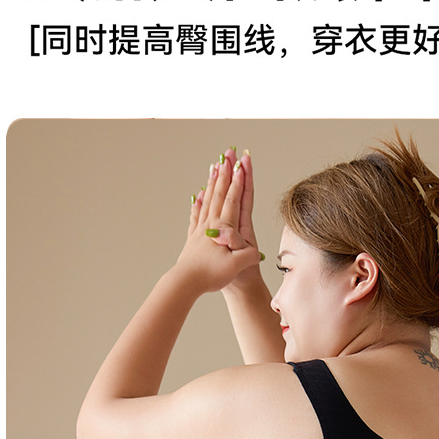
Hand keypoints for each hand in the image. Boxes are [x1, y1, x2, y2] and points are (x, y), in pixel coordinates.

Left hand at [179, 151, 261, 293]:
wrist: (185, 285)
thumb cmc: (210, 276)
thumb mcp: (235, 267)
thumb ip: (246, 255)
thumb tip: (253, 249)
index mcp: (222, 229)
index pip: (232, 200)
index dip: (239, 182)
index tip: (242, 164)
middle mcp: (210, 225)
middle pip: (219, 193)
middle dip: (225, 173)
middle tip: (228, 154)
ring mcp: (201, 230)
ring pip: (208, 200)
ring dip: (213, 182)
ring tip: (215, 166)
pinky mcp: (194, 238)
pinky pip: (197, 215)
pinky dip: (199, 203)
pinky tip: (198, 195)